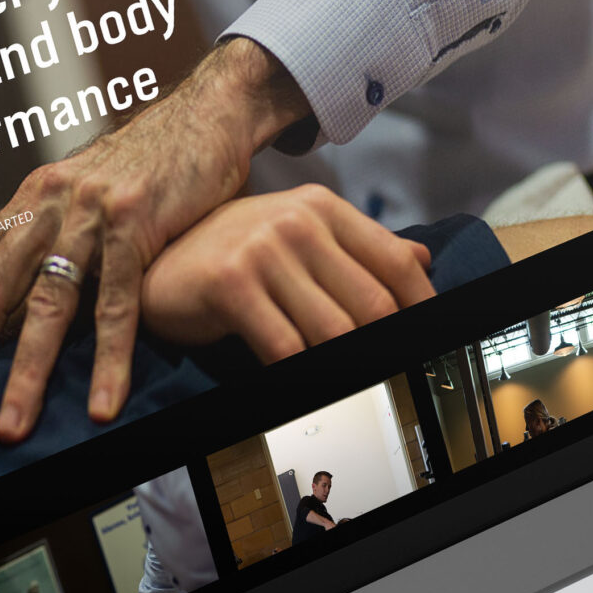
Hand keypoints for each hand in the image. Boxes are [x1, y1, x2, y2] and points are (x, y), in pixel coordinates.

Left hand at [0, 38, 310, 442]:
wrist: (205, 111)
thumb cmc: (148, 162)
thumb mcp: (84, 192)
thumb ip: (54, 235)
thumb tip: (28, 288)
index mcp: (28, 200)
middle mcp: (46, 205)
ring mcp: (89, 214)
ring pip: (48, 307)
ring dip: (27, 376)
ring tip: (11, 429)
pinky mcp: (137, 223)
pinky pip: (118, 304)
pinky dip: (108, 360)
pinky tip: (102, 404)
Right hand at [142, 186, 434, 358]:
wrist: (159, 261)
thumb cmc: (233, 255)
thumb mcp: (299, 237)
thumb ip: (357, 247)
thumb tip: (421, 262)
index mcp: (322, 207)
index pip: (395, 260)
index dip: (424, 304)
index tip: (433, 335)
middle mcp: (297, 220)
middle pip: (372, 300)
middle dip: (387, 342)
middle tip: (395, 373)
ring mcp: (263, 249)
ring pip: (334, 329)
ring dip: (346, 363)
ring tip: (356, 384)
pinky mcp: (231, 283)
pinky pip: (284, 346)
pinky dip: (302, 372)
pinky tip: (305, 379)